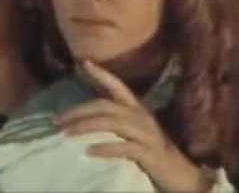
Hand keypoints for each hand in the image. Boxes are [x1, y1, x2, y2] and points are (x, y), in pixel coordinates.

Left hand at [55, 60, 209, 192]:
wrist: (181, 174)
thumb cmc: (152, 151)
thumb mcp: (134, 131)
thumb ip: (116, 121)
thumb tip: (86, 116)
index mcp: (137, 109)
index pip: (118, 86)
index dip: (102, 74)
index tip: (83, 63)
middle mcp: (141, 117)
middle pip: (107, 106)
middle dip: (80, 110)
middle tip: (57, 120)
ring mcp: (146, 134)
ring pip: (113, 123)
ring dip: (87, 126)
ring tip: (67, 133)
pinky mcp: (149, 153)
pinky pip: (125, 148)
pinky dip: (106, 148)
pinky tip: (89, 151)